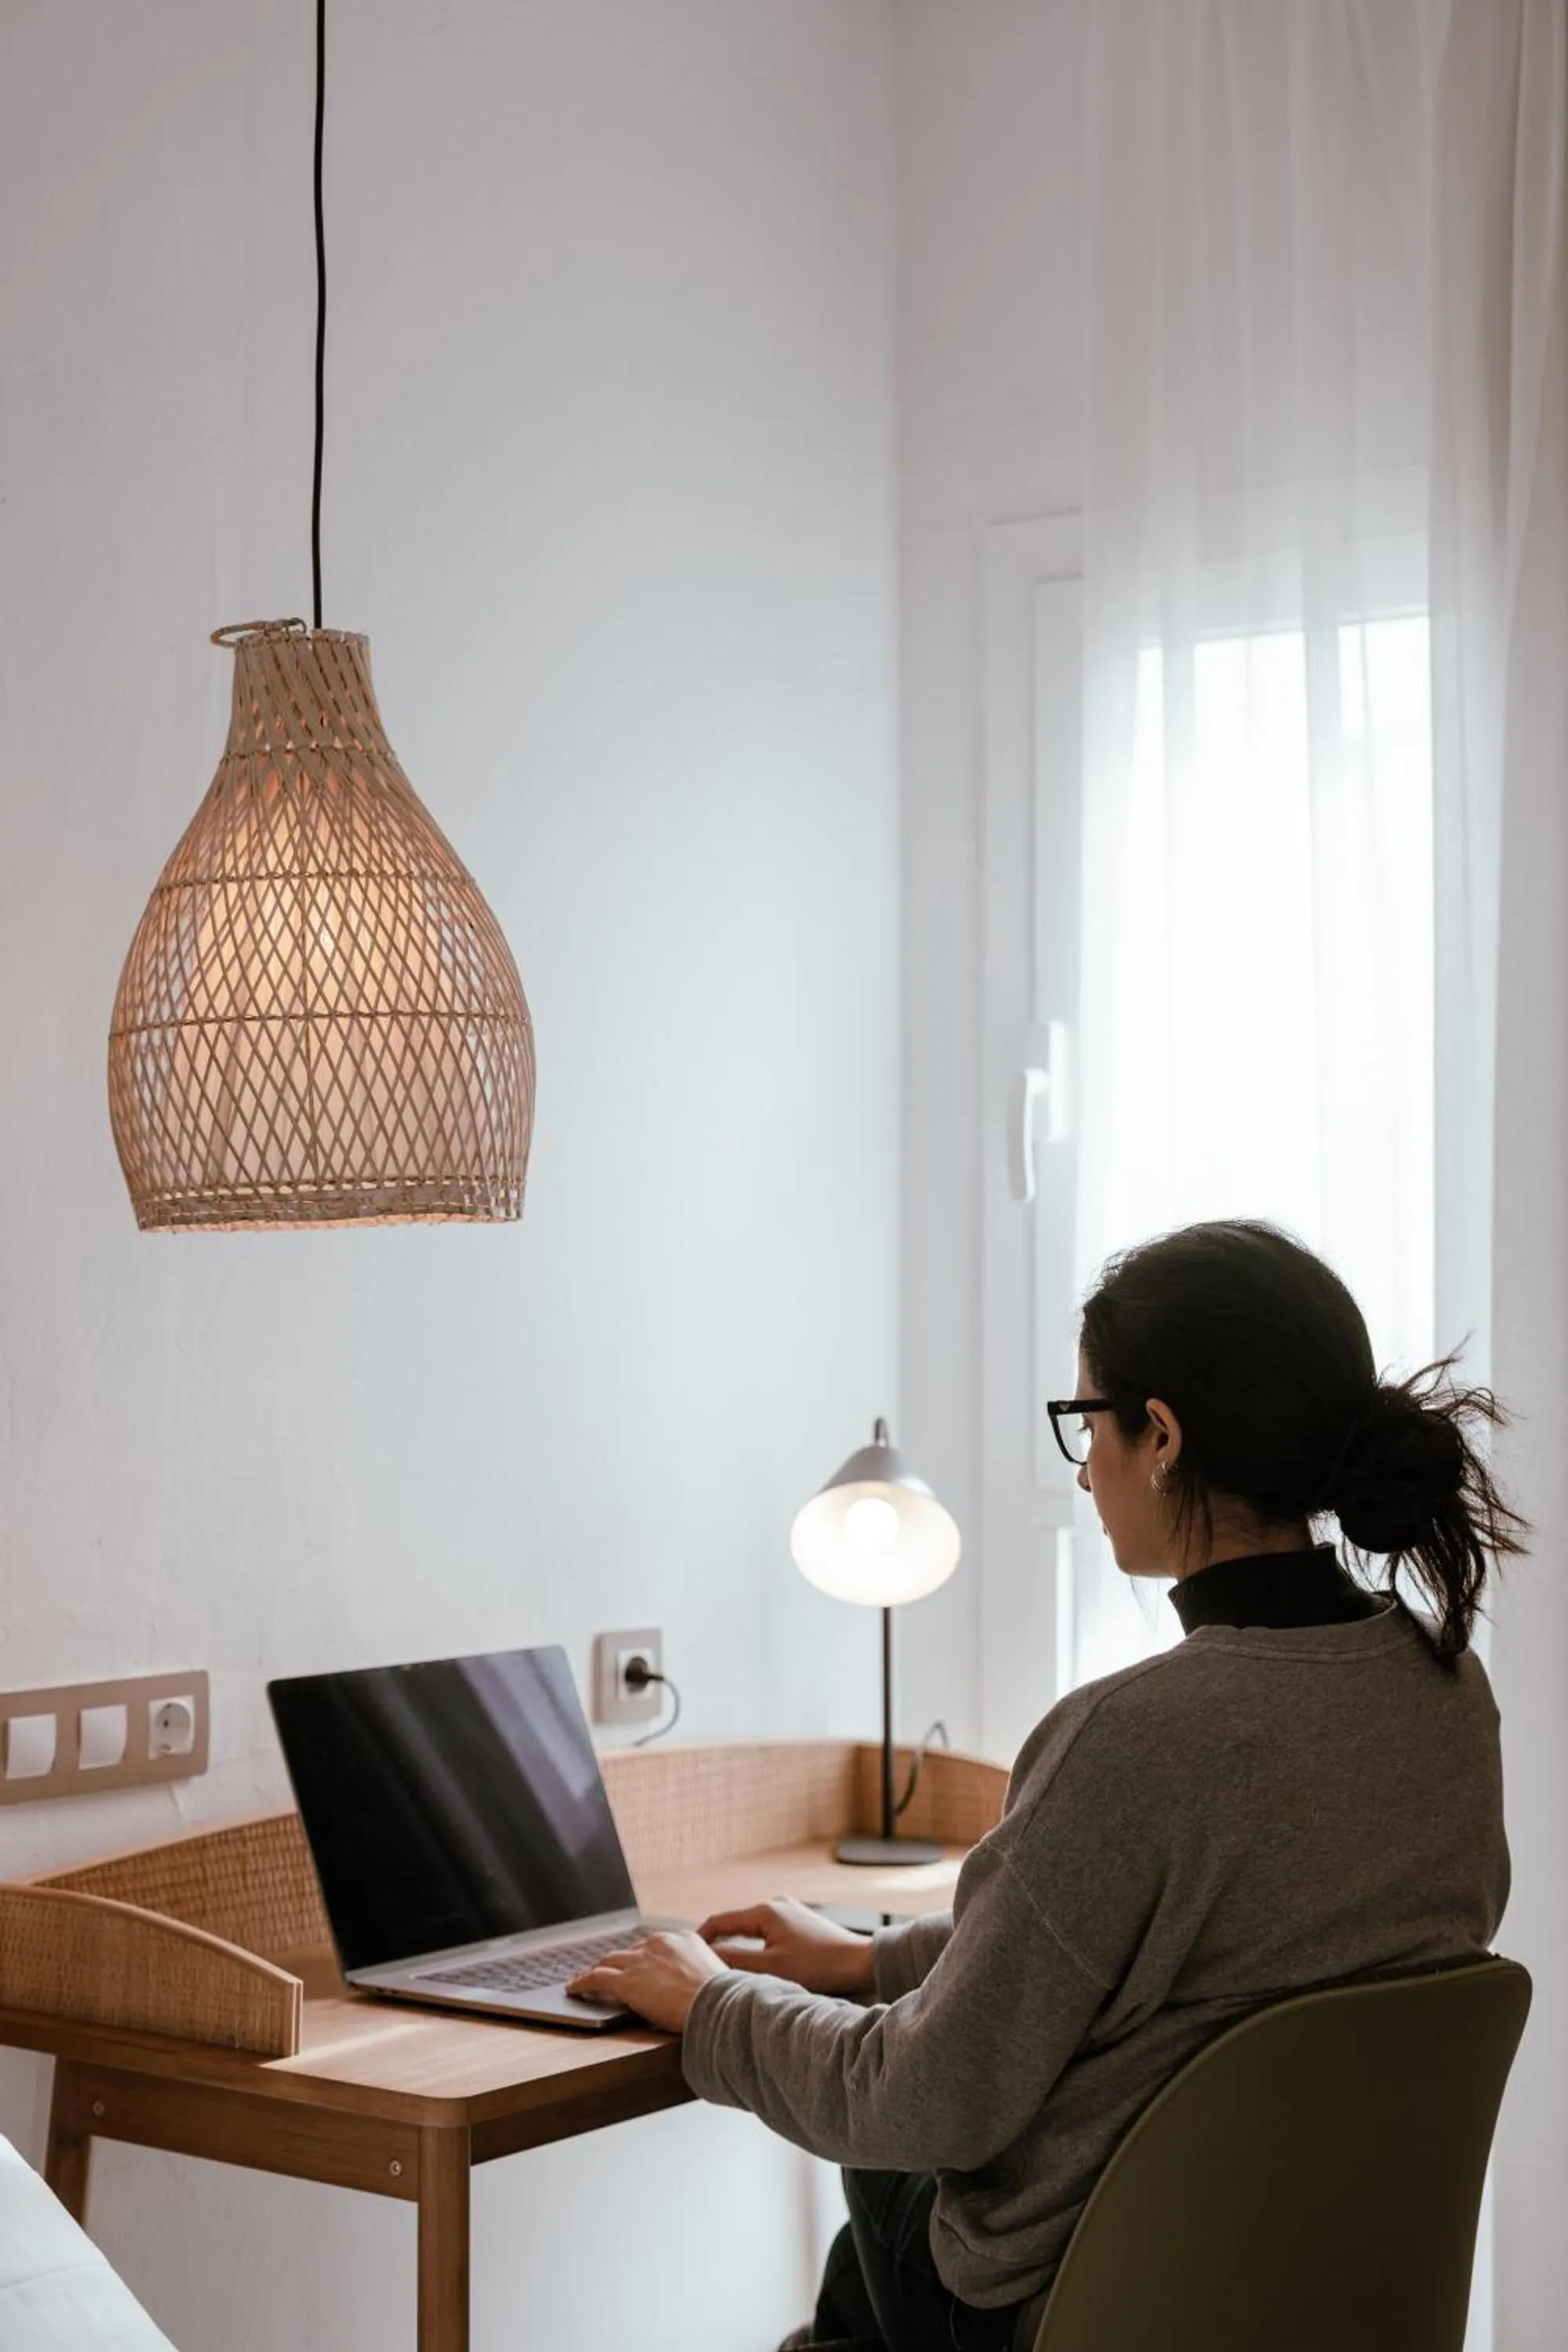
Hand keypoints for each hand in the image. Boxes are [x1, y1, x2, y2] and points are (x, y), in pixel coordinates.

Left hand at [565, 1931, 727, 2033]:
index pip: (654, 1946)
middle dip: (617, 1961)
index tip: (637, 1964)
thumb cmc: (723, 1998)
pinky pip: (596, 1978)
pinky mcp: (626, 1981)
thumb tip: (699, 1987)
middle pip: (629, 1951)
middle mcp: (658, 1943)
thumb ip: (700, 1974)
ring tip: (585, 1978)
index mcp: (682, 1939)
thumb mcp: (715, 1975)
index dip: (641, 1957)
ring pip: (608, 1961)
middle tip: (607, 1971)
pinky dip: (582, 1982)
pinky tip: (573, 1989)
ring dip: (596, 1969)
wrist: (716, 2004)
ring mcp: (640, 1961)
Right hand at [697, 1896, 876, 1996]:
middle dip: (719, 1941)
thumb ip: (735, 1961)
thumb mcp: (770, 1968)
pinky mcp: (801, 1923)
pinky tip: (757, 1963)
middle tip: (702, 1962)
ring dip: (739, 1944)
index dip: (701, 1937)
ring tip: (727, 1966)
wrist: (859, 1962)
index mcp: (765, 1911)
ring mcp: (790, 1912)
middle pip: (736, 1923)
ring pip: (753, 1928)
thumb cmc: (818, 1965)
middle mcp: (776, 1905)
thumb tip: (706, 1958)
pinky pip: (769, 1931)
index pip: (721, 1921)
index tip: (687, 1953)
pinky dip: (756, 1944)